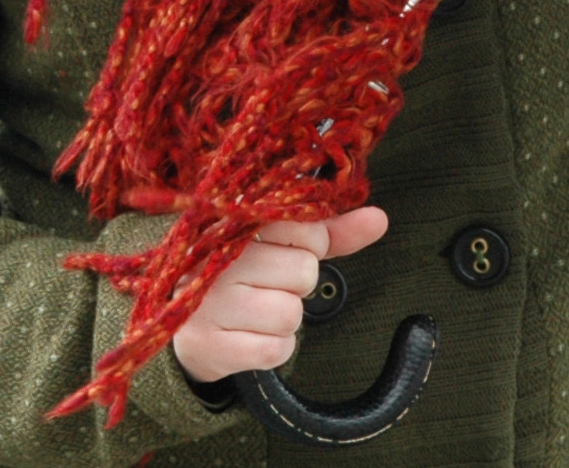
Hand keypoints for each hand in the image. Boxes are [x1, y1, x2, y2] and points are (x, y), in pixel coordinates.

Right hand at [171, 206, 390, 383]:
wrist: (189, 324)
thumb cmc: (245, 275)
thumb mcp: (285, 246)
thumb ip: (331, 233)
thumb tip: (379, 219)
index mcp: (233, 223)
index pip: (305, 227)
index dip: (311, 244)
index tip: (288, 248)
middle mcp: (215, 259)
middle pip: (303, 272)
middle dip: (297, 284)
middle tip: (269, 284)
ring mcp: (207, 303)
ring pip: (290, 313)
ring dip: (286, 318)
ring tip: (259, 310)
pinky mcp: (208, 345)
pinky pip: (276, 349)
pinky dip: (275, 347)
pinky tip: (252, 335)